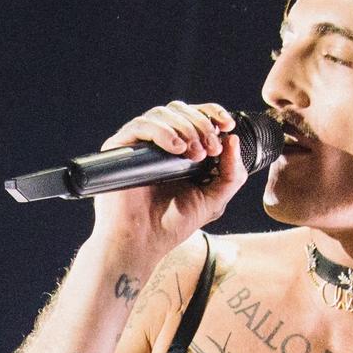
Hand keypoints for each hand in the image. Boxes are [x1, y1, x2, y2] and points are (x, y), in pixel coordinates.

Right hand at [86, 100, 251, 265]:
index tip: (228, 125)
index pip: (194, 115)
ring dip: (186, 128)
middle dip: (202, 124)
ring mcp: (138, 146)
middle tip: (210, 149)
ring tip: (195, 154)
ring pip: (162, 113)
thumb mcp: (214, 198)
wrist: (142, 243)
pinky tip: (176, 148)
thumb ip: (231, 173)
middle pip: (180, 110)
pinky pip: (141, 126)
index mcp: (178, 150)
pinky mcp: (119, 149)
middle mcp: (157, 143)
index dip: (212, 113)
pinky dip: (162, 132)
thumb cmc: (172, 225)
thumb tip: (233, 139)